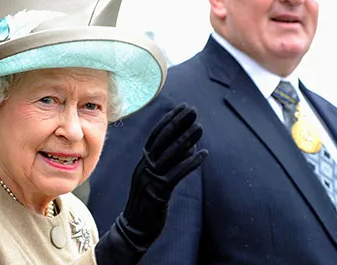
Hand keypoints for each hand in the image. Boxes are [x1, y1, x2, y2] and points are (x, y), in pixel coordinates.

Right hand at [95, 103, 206, 263]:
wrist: (133, 229)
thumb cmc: (147, 203)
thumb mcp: (155, 179)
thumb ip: (168, 162)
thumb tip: (189, 145)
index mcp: (143, 162)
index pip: (156, 136)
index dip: (169, 120)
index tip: (182, 107)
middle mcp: (144, 167)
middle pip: (162, 140)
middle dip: (178, 123)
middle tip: (192, 110)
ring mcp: (150, 180)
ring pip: (170, 155)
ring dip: (186, 139)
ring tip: (200, 128)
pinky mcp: (158, 193)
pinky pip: (176, 174)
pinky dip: (190, 163)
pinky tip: (203, 154)